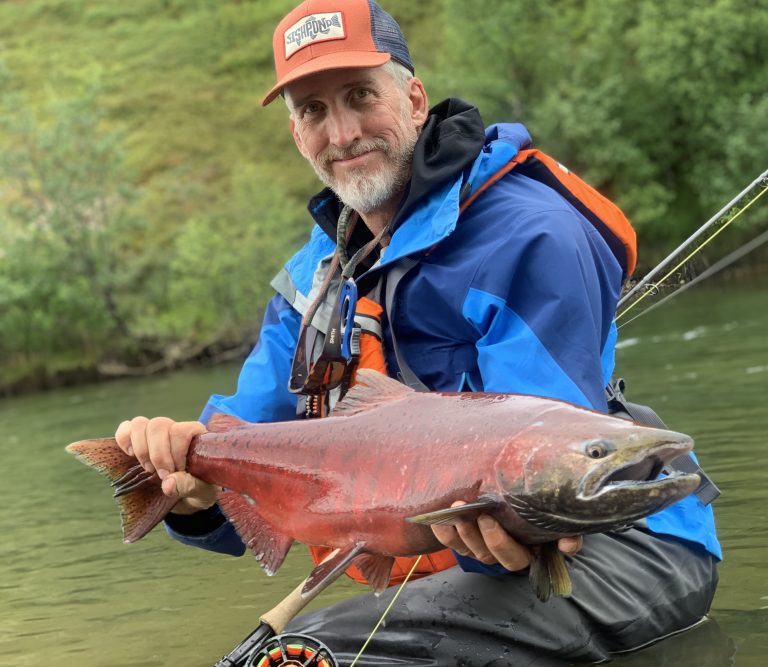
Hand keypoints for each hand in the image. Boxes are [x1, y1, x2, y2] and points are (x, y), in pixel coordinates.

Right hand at [114, 417, 218, 514]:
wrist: (190, 493)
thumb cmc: (200, 487)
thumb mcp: (201, 489)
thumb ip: (187, 485)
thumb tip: (167, 484)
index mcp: (196, 434)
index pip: (180, 430)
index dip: (175, 452)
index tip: (175, 472)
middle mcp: (175, 428)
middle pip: (158, 425)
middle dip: (157, 454)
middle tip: (161, 475)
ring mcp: (156, 433)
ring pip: (140, 424)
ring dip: (141, 449)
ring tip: (148, 468)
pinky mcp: (139, 440)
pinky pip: (126, 428)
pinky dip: (124, 440)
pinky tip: (131, 456)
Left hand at [431, 501, 582, 570]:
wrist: (527, 500)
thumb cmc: (544, 512)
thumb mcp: (560, 524)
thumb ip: (569, 534)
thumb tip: (568, 545)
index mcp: (526, 553)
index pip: (512, 558)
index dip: (499, 543)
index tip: (488, 520)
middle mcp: (501, 555)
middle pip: (485, 554)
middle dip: (474, 534)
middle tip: (469, 512)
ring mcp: (481, 548)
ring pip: (466, 548)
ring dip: (456, 531)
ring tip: (452, 509)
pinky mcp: (466, 540)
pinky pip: (451, 541)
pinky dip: (442, 532)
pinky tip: (436, 518)